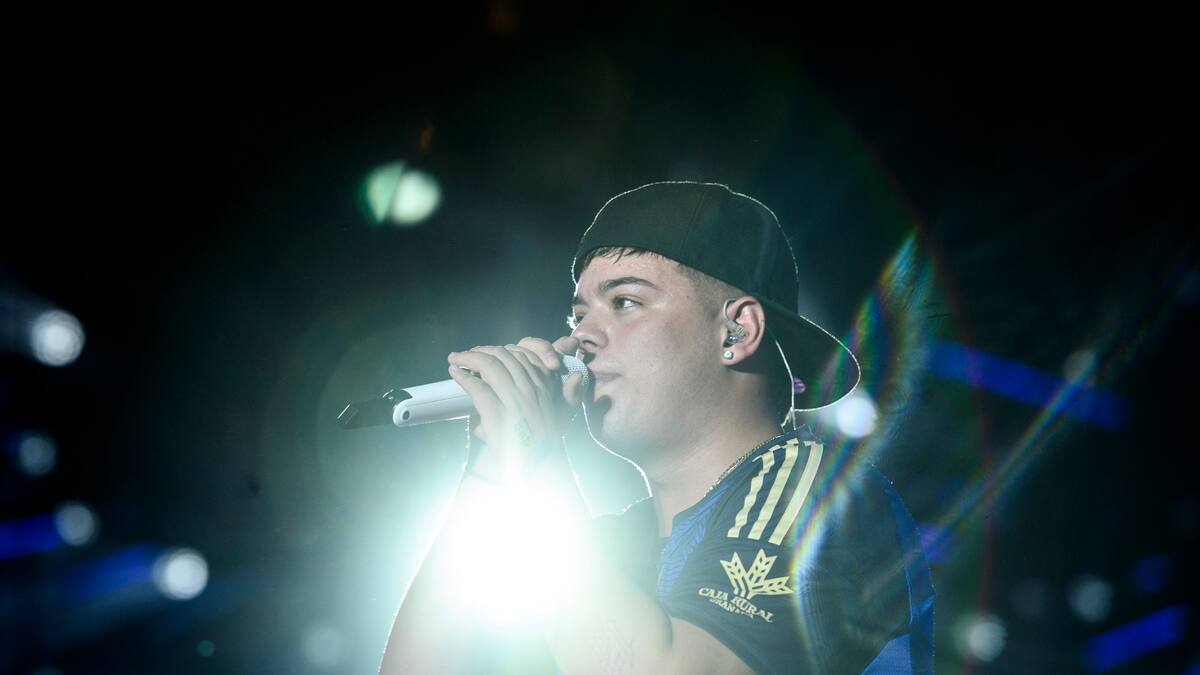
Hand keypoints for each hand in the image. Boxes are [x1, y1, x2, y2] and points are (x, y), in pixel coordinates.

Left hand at [447, 336, 585, 478]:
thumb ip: (569, 395)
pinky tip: (455, 374)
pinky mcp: (498, 414)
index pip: (525, 355)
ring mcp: (515, 402)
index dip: (503, 349)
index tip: (488, 352)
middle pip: (505, 356)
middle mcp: (532, 391)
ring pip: (490, 366)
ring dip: (469, 358)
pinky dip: (464, 377)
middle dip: (482, 350)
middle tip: (465, 354)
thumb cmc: (541, 445)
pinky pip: (478, 387)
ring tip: (456, 359)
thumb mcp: (560, 417)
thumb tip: (578, 375)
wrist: (532, 472)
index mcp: (545, 389)